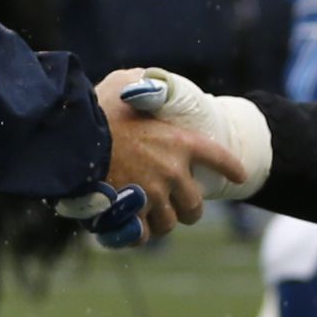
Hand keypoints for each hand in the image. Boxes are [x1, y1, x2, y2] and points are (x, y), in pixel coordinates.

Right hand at [60, 68, 246, 246]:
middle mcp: (173, 171)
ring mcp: (153, 194)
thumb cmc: (97, 107)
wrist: (74, 136)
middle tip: (178, 206)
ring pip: (170, 223)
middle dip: (188, 209)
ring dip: (163, 222)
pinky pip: (144, 233)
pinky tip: (134, 228)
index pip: (218, 157)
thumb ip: (144, 85)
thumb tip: (148, 83)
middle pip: (195, 206)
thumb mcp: (125, 84)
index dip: (231, 168)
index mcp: (179, 141)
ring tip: (153, 217)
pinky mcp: (132, 211)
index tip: (241, 176)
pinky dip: (140, 233)